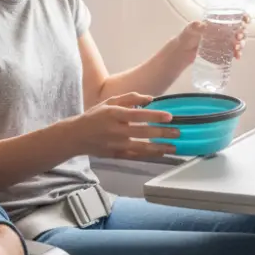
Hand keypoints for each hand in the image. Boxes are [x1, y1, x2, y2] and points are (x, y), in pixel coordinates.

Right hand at [66, 92, 180, 159]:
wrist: (76, 136)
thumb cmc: (95, 116)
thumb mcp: (109, 102)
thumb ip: (129, 98)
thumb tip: (150, 98)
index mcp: (114, 114)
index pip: (138, 115)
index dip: (154, 116)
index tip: (169, 117)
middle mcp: (116, 130)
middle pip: (143, 132)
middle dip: (162, 133)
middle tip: (178, 132)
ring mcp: (116, 145)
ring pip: (142, 147)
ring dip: (160, 147)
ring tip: (174, 146)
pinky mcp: (116, 155)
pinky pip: (136, 156)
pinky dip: (149, 155)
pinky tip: (161, 153)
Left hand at [175, 14, 249, 64]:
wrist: (182, 52)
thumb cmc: (186, 37)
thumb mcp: (189, 29)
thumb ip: (194, 26)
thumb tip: (201, 25)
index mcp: (218, 22)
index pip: (234, 16)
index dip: (243, 17)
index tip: (246, 20)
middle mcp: (223, 31)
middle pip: (239, 29)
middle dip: (243, 33)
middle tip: (239, 37)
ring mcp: (224, 41)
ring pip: (238, 41)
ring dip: (241, 44)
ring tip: (237, 48)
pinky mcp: (222, 51)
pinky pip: (234, 52)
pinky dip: (237, 53)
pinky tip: (237, 57)